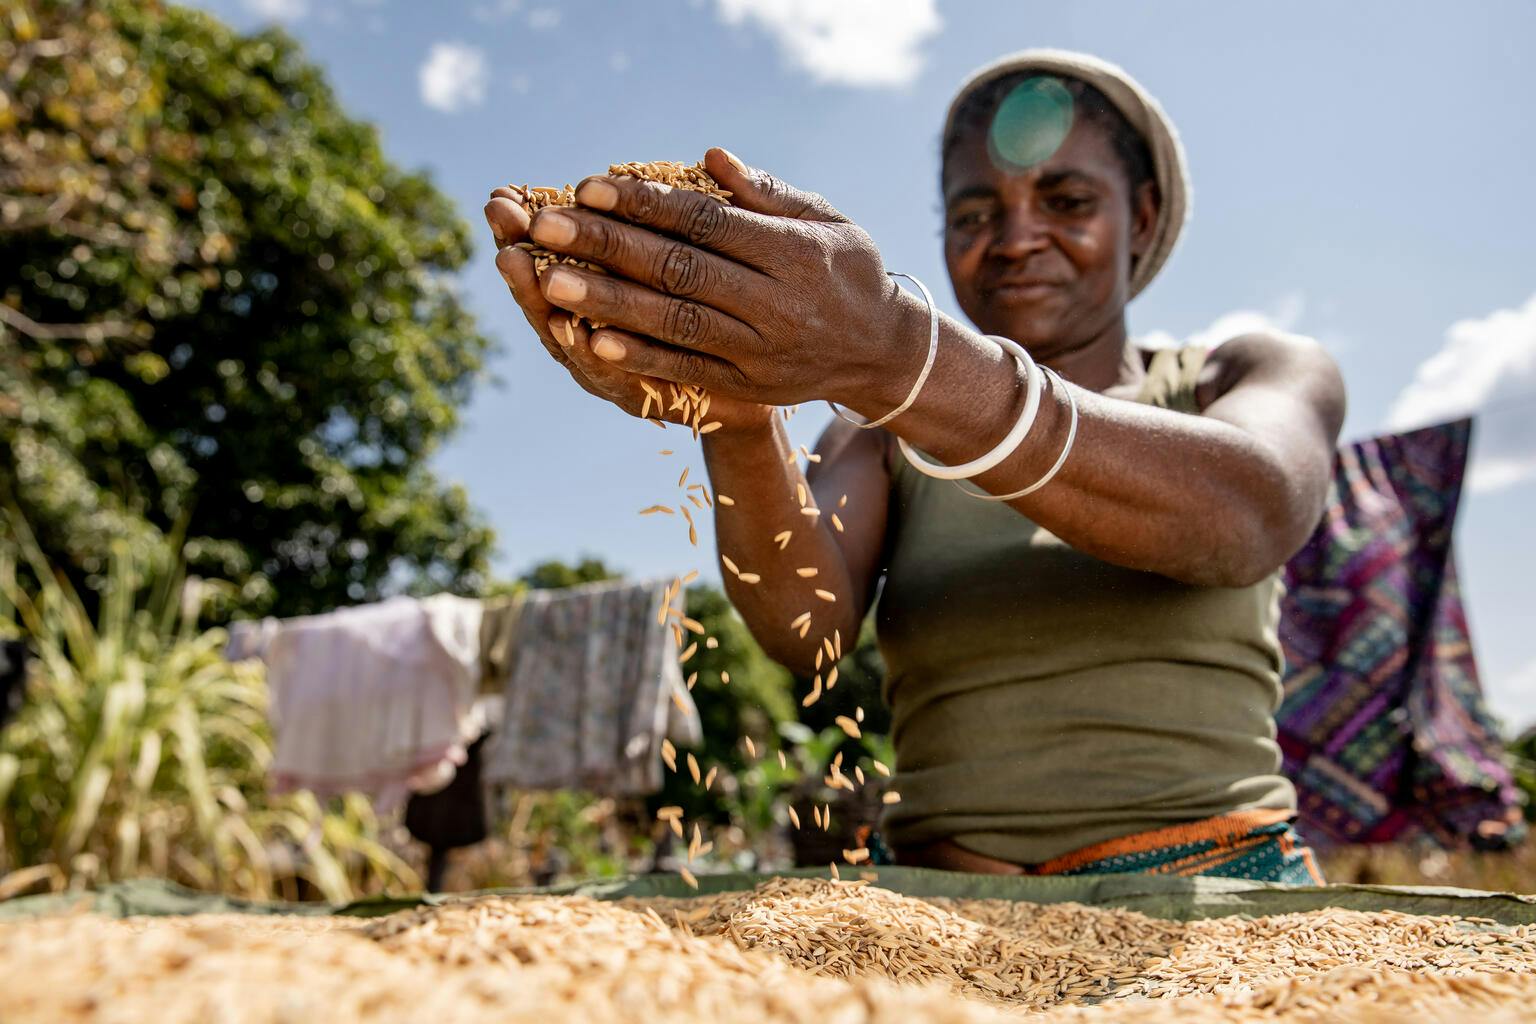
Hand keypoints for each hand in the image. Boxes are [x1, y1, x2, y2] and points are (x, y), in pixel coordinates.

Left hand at [519, 148, 925, 410]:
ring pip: (673, 321)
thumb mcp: (826, 220)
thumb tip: (709, 158)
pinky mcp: (746, 387)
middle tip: (544, 227)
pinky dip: (637, 356)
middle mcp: (775, 303)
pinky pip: (684, 369)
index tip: (589, 186)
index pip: (706, 222)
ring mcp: (758, 351)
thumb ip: (767, 193)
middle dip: (607, 246)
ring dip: (607, 302)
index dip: (645, 204)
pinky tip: (589, 340)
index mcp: (792, 252)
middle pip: (678, 270)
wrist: (884, 354)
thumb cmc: (847, 271)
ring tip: (549, 281)